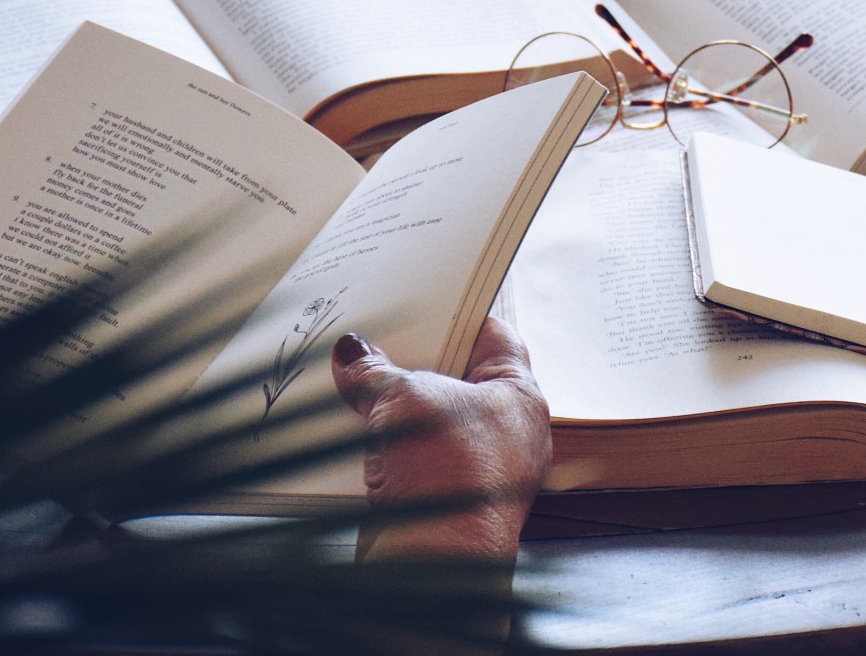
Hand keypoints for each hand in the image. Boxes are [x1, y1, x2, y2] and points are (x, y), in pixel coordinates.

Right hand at [330, 316, 551, 563]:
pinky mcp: (438, 503)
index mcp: (518, 397)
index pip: (493, 335)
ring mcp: (472, 470)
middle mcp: (504, 433)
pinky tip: (347, 433)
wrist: (432, 568)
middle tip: (370, 341)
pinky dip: (380, 446)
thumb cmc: (448, 478)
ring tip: (348, 383)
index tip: (421, 297)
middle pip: (453, 379)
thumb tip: (353, 355)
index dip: (456, 312)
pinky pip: (407, 460)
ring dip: (388, 408)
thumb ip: (377, 371)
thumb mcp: (405, 399)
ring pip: (425, 422)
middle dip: (410, 363)